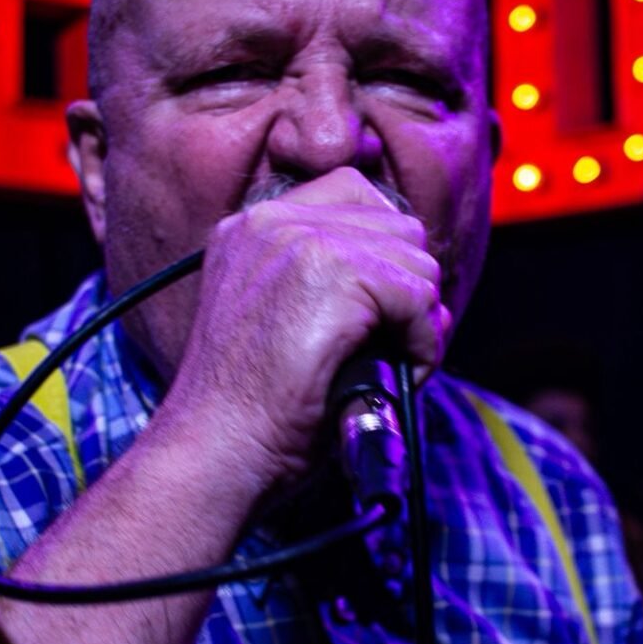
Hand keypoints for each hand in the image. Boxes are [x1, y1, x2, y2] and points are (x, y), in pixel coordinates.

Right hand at [151, 167, 448, 504]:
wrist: (214, 450)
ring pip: (415, 259)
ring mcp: (302, 241)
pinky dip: (425, 342)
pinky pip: (420, 295)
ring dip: (421, 317)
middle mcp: (271, 221)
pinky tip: (402, 374)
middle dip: (409, 287)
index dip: (383, 251)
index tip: (381, 307)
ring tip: (394, 364)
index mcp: (250, 228)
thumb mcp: (281, 327)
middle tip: (394, 346)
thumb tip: (427, 296)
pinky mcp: (336, 273)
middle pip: (395, 224)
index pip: (352, 193)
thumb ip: (333, 290)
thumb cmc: (248, 413)